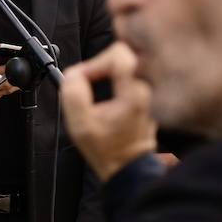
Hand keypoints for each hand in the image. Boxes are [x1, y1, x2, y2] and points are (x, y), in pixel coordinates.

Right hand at [0, 44, 18, 104]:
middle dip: (13, 79)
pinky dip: (8, 90)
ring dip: (13, 85)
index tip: (13, 64)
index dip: (7, 68)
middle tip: (19, 72)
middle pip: (4, 84)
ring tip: (17, 78)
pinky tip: (10, 84)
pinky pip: (2, 95)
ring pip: (5, 91)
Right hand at [60, 42, 156, 180]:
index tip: (83, 77)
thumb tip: (73, 75)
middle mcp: (146, 90)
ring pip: (127, 63)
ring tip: (95, 85)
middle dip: (101, 63)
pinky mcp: (146, 96)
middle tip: (88, 78)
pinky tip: (106, 94)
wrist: (126, 166)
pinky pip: (130, 75)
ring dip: (108, 70)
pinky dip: (115, 78)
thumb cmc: (106, 149)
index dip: (95, 61)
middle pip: (124, 55)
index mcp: (134, 94)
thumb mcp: (80, 124)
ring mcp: (148, 93)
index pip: (118, 54)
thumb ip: (72, 94)